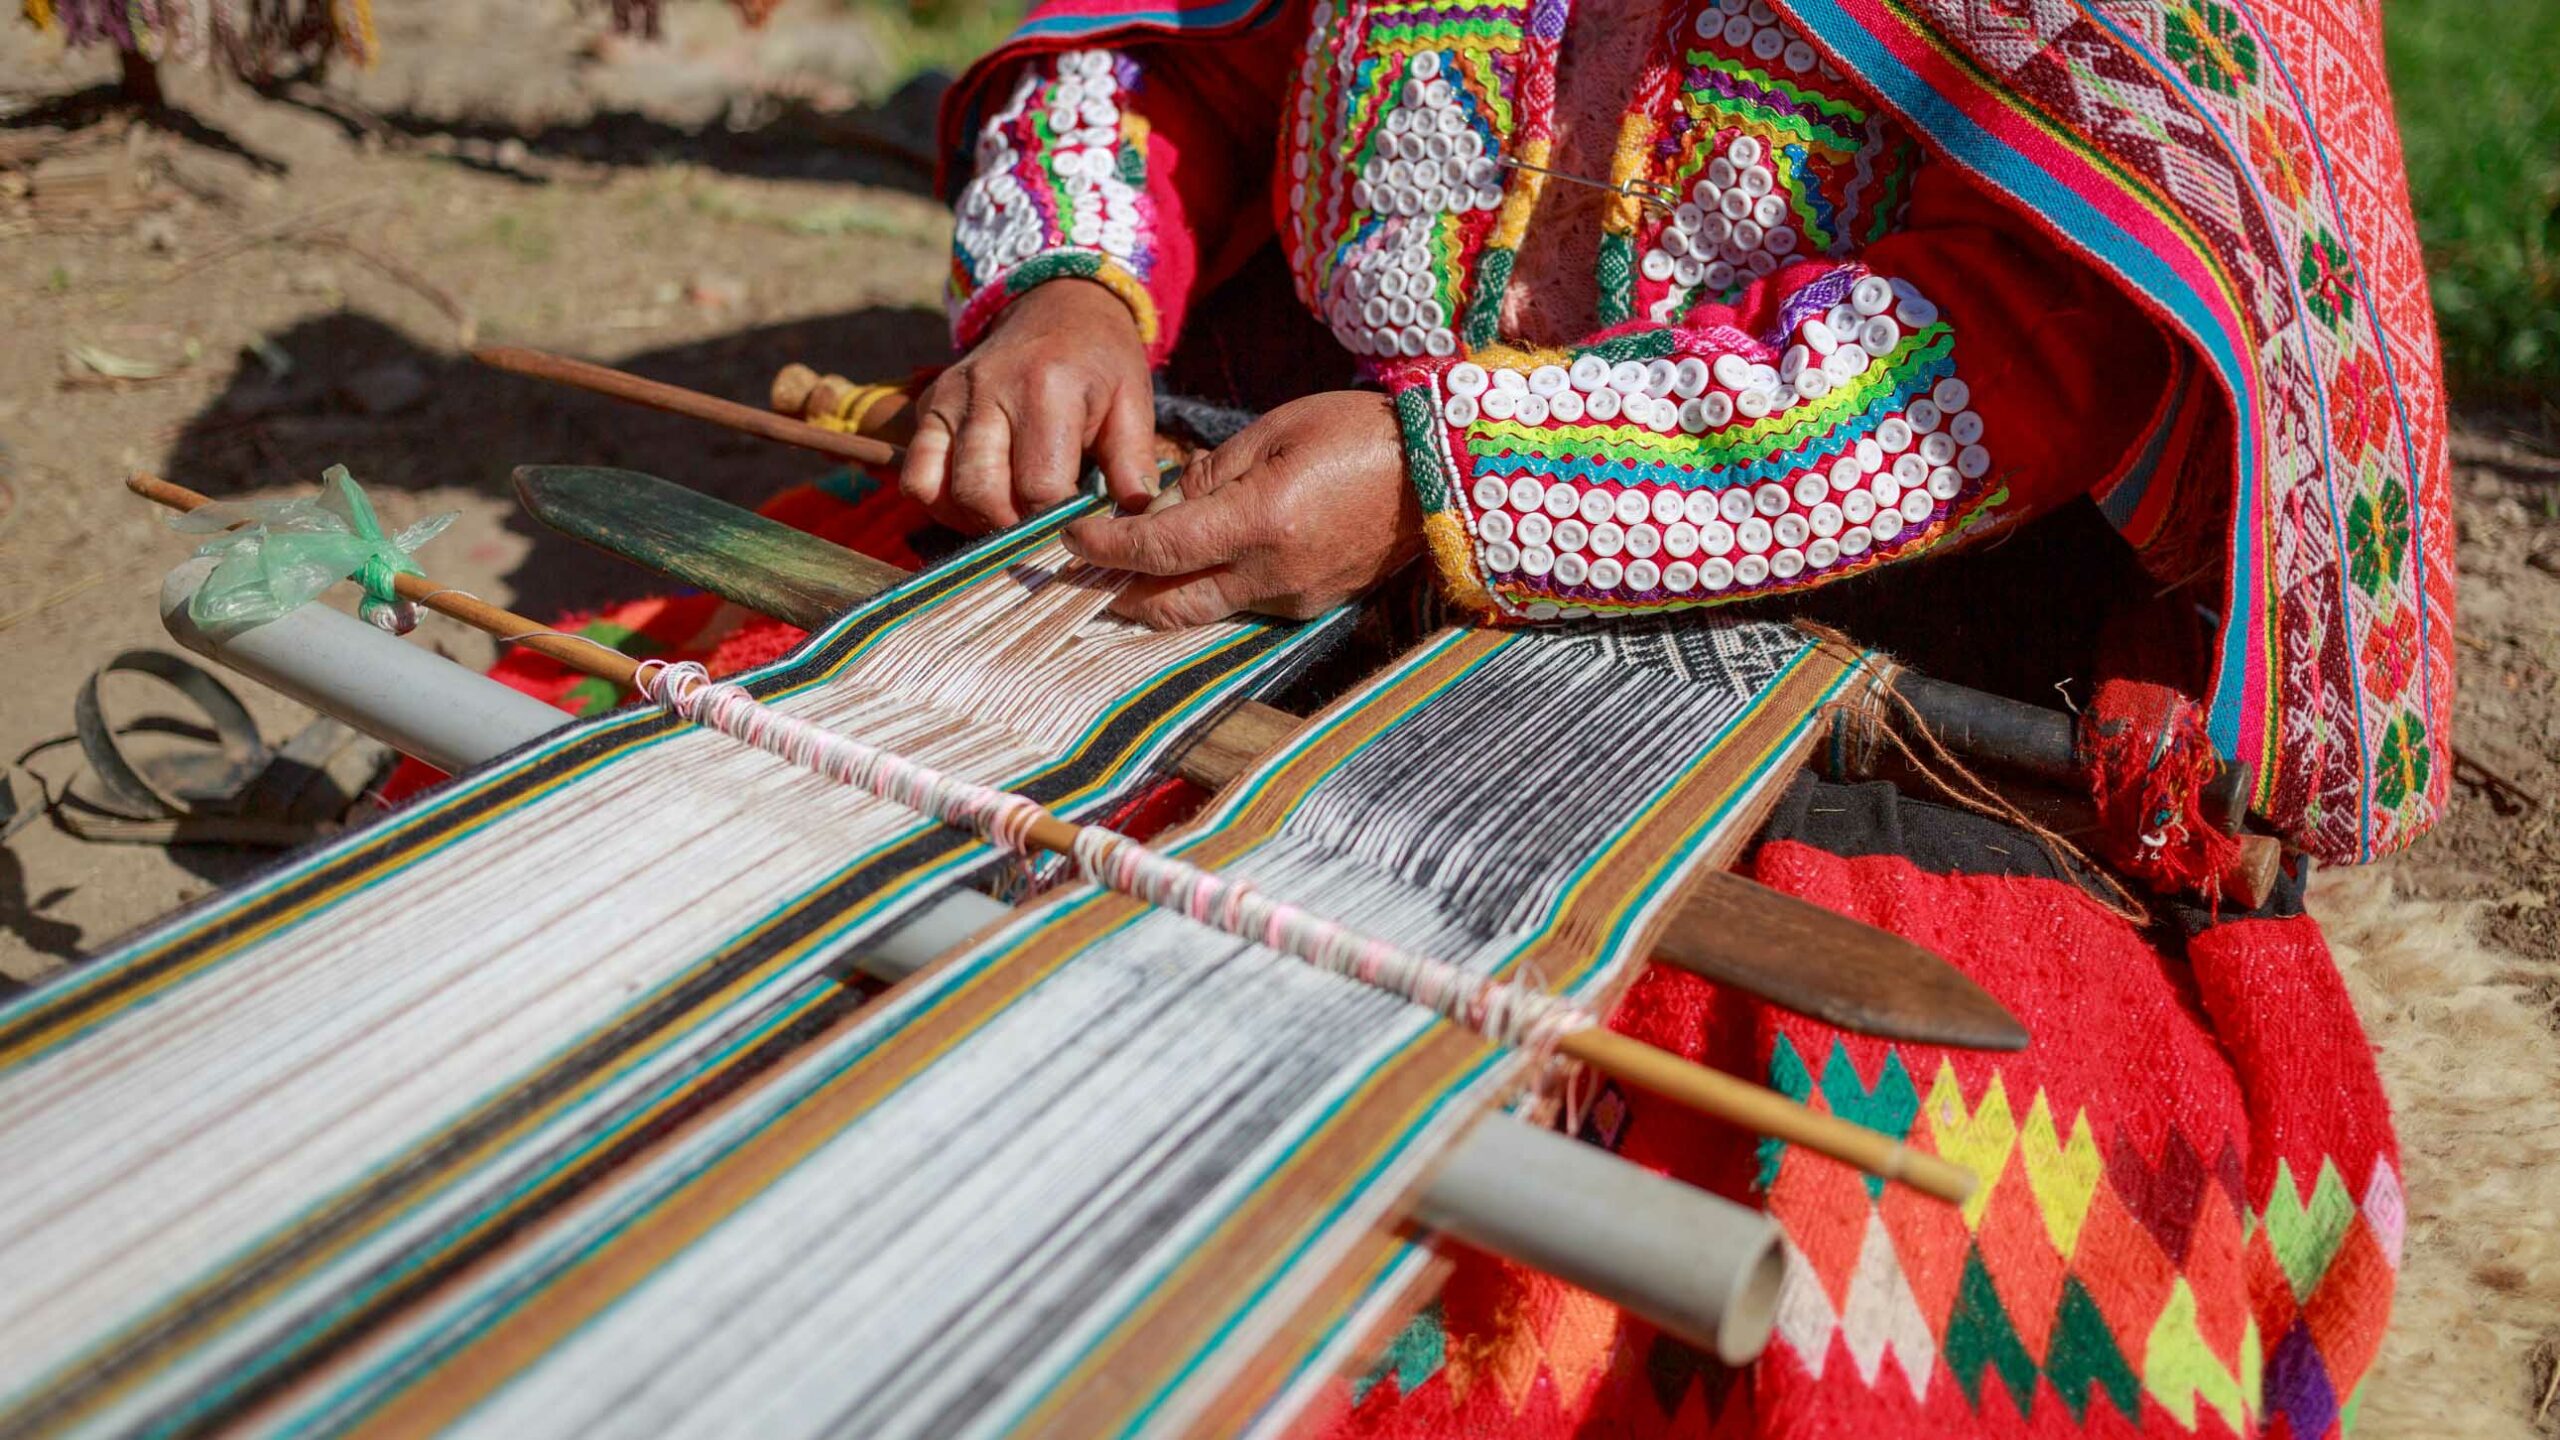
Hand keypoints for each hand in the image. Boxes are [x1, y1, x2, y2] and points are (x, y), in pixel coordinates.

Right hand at [900, 280, 1157, 532]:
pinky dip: (940, 502)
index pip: (1040, 485)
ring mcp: (951, 397)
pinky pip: (916, 474)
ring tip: (1009, 520)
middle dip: (1012, 529)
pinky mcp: (929, 405)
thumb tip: (1135, 519)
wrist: (1057, 305)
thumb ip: (1133, 462)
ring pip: (939, 488)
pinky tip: (976, 502)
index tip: (1076, 529)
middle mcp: (989, 390)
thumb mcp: (1131, 401)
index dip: (1058, 522)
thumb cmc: (1100, 361)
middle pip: (982, 493)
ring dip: (973, 520)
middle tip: (1041, 533)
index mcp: (1046, 388)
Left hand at [1060, 390, 1419, 625]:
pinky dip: (1207, 590)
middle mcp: (1272, 575)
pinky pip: (1243, 606)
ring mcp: (1295, 599)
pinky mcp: (1312, 607)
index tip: (1070, 538)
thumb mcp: (1273, 432)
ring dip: (1159, 596)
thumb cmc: (1357, 433)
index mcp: (1259, 522)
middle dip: (1117, 594)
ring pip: (1204, 612)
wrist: (1441, 473)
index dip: (1106, 548)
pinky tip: (1192, 568)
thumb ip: (1208, 475)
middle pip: (1170, 605)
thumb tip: (1157, 509)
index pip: (1159, 550)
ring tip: (1124, 573)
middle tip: (1079, 576)